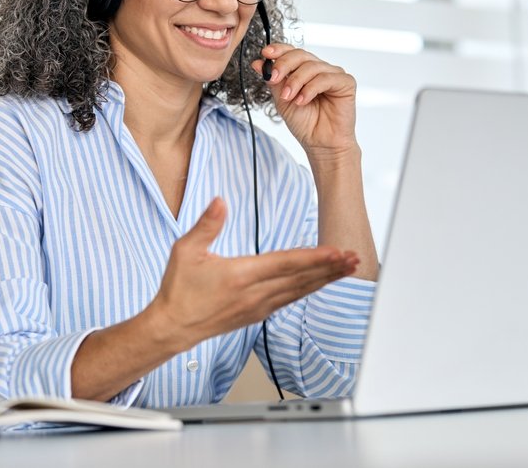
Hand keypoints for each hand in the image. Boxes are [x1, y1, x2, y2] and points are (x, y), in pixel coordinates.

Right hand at [149, 197, 358, 350]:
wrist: (172, 327)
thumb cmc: (178, 289)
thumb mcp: (186, 251)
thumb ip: (207, 224)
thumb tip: (220, 201)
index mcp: (240, 276)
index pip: (285, 264)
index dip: (314, 257)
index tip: (336, 251)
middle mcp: (255, 294)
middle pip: (301, 279)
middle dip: (330, 268)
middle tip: (355, 258)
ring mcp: (259, 307)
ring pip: (300, 291)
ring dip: (326, 279)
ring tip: (348, 268)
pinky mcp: (258, 314)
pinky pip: (291, 299)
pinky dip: (310, 289)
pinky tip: (323, 282)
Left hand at [251, 44, 358, 157]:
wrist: (321, 144)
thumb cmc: (306, 124)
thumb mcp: (282, 100)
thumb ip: (273, 81)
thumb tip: (258, 63)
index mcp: (304, 71)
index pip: (292, 52)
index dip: (279, 49)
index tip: (265, 53)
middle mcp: (320, 69)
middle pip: (301, 55)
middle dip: (284, 65)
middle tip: (274, 78)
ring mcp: (334, 75)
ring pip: (312, 66)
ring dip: (296, 81)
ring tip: (289, 98)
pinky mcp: (346, 83)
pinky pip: (326, 78)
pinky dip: (311, 88)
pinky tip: (302, 101)